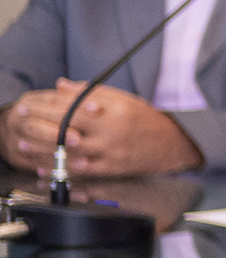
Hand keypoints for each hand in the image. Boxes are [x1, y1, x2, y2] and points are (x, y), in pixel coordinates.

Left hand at [6, 80, 200, 176]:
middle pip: (65, 130)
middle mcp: (110, 133)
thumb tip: (61, 86)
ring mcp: (110, 153)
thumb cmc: (147, 119)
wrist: (173, 143)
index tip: (28, 105)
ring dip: (43, 150)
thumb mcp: (122, 98)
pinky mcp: (111, 169)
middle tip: (20, 123)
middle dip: (38, 127)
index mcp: (112, 112)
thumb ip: (90, 92)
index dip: (45, 107)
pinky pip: (81, 171)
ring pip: (69, 153)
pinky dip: (60, 169)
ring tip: (25, 145)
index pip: (70, 108)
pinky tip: (46, 167)